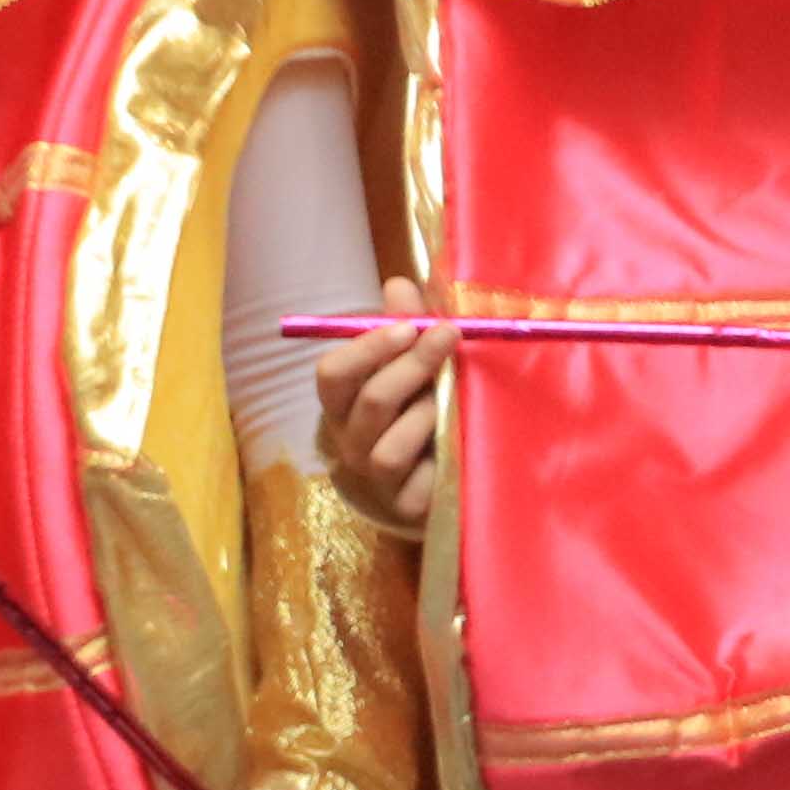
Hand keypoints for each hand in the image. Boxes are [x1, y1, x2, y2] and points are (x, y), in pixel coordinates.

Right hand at [313, 283, 454, 534]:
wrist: (435, 478)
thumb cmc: (418, 406)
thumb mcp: (411, 363)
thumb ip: (405, 325)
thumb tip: (400, 283)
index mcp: (343, 402)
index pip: (331, 374)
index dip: (366, 348)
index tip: (407, 326)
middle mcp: (350, 439)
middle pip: (370, 402)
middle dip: (411, 366)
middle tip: (448, 336)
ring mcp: (375, 477)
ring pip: (388, 449)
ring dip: (427, 414)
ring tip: (452, 398)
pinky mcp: (405, 505)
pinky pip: (419, 483)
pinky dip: (440, 458)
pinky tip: (458, 439)